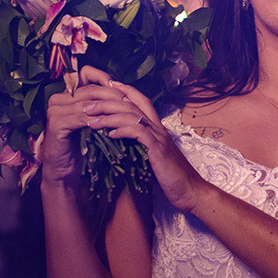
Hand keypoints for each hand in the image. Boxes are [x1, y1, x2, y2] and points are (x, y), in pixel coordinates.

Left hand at [42, 67, 207, 211]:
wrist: (190, 191)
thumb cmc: (171, 177)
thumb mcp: (153, 157)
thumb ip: (141, 146)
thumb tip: (122, 143)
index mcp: (157, 128)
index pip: (141, 100)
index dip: (124, 90)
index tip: (105, 86)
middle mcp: (158, 128)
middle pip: (132, 104)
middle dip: (107, 101)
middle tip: (87, 104)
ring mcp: (159, 137)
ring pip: (132, 116)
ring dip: (109, 116)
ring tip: (91, 120)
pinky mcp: (158, 150)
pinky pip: (138, 133)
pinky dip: (122, 131)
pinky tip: (109, 134)